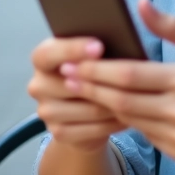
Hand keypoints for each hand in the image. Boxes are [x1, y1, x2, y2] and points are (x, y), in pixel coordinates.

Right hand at [28, 37, 123, 151]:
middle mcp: (38, 85)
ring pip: (87, 109)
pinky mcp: (57, 132)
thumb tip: (120, 41)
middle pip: (71, 84)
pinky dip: (111, 123)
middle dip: (104, 82)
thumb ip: (98, 49)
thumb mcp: (93, 56)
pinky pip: (90, 129)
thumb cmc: (93, 73)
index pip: (49, 53)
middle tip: (131, 78)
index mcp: (42, 58)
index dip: (73, 49)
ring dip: (114, 105)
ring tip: (135, 98)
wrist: (85, 112)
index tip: (99, 46)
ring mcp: (45, 111)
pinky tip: (127, 117)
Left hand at [66, 0, 174, 164]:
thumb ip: (173, 26)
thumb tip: (140, 4)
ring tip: (83, 90)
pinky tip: (114, 107)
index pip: (129, 75)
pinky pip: (144, 134)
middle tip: (66, 77)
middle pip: (120, 99)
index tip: (73, 61)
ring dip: (103, 105)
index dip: (97, 69)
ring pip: (128, 119)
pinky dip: (127, 120)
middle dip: (90, 87)